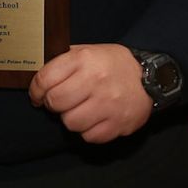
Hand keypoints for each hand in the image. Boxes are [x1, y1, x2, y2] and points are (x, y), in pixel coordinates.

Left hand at [29, 43, 151, 143]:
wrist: (152, 77)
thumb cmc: (113, 65)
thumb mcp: (88, 51)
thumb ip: (63, 62)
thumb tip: (37, 79)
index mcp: (84, 59)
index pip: (45, 79)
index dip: (36, 90)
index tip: (38, 95)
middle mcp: (96, 81)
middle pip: (56, 103)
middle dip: (54, 104)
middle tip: (62, 101)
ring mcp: (108, 104)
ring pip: (70, 123)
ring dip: (71, 118)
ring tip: (81, 109)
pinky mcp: (118, 123)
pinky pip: (89, 136)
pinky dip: (89, 131)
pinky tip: (95, 119)